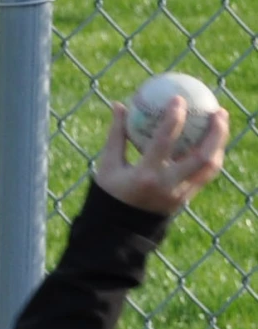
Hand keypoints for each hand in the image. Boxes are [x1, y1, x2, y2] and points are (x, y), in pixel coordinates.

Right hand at [93, 97, 227, 215]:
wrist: (120, 229)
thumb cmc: (112, 193)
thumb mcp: (108, 165)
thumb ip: (116, 135)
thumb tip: (119, 105)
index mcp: (145, 175)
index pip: (163, 142)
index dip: (173, 118)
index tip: (178, 99)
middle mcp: (167, 185)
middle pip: (201, 157)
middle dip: (215, 132)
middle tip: (217, 110)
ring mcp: (180, 193)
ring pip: (210, 167)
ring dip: (220, 143)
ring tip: (221, 121)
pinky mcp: (187, 198)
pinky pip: (206, 174)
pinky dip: (212, 154)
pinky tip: (213, 140)